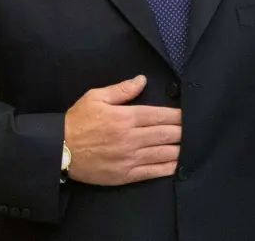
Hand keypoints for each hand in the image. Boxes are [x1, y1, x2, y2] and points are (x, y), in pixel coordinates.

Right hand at [63, 75, 180, 185]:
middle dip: (182, 132)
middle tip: (194, 130)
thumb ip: (121, 90)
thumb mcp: (96, 97)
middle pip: (165, 134)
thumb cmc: (78, 121)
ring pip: (162, 153)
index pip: (159, 116)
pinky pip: (151, 172)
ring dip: (179, 149)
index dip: (177, 116)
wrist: (60, 150)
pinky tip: (177, 164)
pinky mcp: (125, 175)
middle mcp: (130, 138)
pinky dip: (167, 168)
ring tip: (190, 145)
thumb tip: (142, 80)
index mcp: (125, 118)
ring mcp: (129, 158)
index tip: (188, 115)